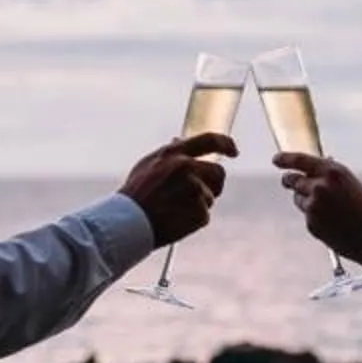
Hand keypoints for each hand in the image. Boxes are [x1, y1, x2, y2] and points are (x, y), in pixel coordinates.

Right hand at [119, 130, 233, 245]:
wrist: (127, 223)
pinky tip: (175, 221)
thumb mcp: (147, 165)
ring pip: (211, 197)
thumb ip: (168, 153)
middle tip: (201, 193)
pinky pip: (204, 216)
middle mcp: (186, 168)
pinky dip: (193, 221)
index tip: (233, 151)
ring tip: (175, 210)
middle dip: (214, 183)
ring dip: (199, 204)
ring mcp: (194, 190)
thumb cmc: (135, 195)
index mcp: (174, 153)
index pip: (209, 140)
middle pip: (218, 172)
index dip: (226, 144)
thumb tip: (180, 139)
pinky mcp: (199, 212)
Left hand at [276, 151, 361, 265]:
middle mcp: (320, 186)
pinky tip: (335, 225)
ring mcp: (313, 206)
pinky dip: (316, 219)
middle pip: (292, 180)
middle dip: (290, 180)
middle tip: (288, 181)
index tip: (276, 159)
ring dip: (307, 201)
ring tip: (331, 210)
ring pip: (299, 199)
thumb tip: (316, 173)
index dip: (285, 159)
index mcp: (333, 171)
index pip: (300, 160)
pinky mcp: (311, 224)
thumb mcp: (353, 186)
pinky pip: (308, 216)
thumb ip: (332, 179)